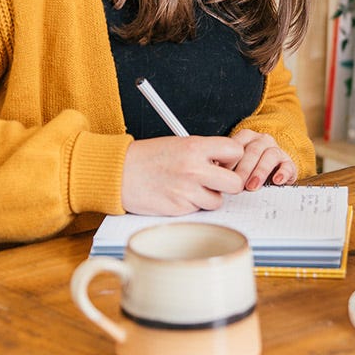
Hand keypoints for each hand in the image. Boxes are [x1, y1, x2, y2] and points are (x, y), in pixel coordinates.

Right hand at [121, 136, 245, 215]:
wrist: (119, 173)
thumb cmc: (146, 157)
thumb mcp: (178, 144)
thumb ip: (204, 152)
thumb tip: (226, 164)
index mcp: (195, 147)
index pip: (235, 152)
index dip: (232, 158)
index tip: (225, 161)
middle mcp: (194, 169)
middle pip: (235, 184)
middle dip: (228, 184)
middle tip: (217, 180)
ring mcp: (187, 191)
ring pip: (218, 201)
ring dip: (208, 197)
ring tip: (191, 187)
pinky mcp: (179, 209)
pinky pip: (198, 210)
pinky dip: (192, 205)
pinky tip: (178, 195)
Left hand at [228, 129, 297, 190]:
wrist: (273, 170)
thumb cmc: (248, 168)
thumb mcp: (235, 165)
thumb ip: (225, 167)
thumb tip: (212, 176)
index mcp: (246, 137)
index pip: (237, 145)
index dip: (229, 161)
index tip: (222, 175)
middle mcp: (262, 140)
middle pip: (253, 151)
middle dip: (244, 169)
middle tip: (236, 184)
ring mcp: (276, 150)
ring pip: (270, 155)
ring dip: (260, 172)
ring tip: (252, 186)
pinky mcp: (289, 162)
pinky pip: (288, 165)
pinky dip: (283, 172)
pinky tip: (277, 181)